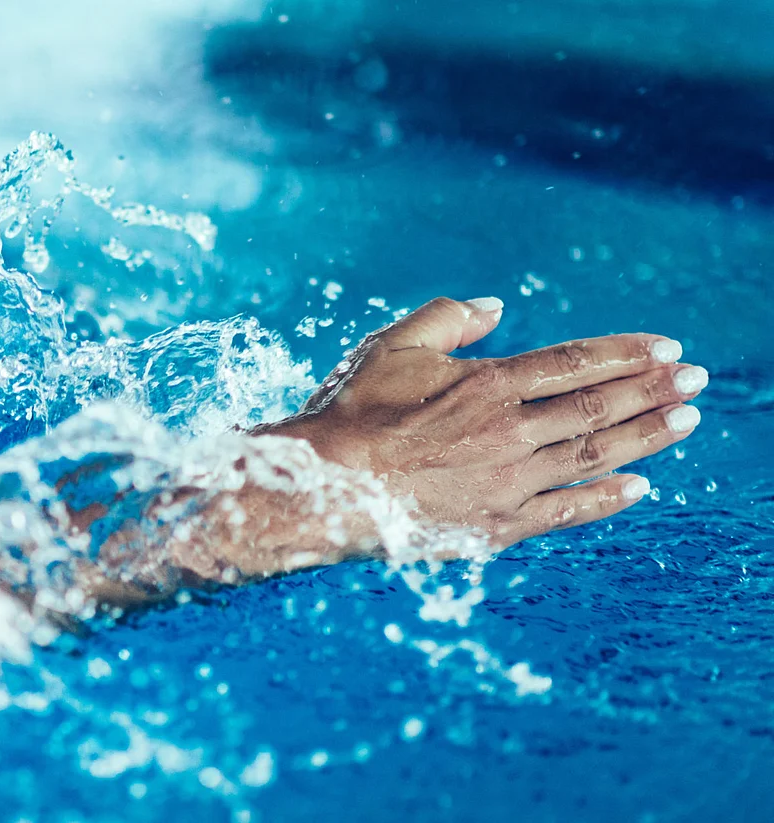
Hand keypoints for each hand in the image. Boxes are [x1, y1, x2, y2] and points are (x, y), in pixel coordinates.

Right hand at [263, 296, 704, 546]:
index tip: (667, 348)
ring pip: (593, 454)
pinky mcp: (496, 524)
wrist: (324, 486)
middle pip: (598, 406)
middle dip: (653, 390)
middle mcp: (509, 432)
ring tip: (685, 422)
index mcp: (488, 384)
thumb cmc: (350, 413)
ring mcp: (508, 482)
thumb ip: (447, 319)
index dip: (626, 352)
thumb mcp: (391, 347)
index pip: (575, 362)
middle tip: (696, 380)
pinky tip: (638, 486)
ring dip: (646, 436)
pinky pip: (566, 511)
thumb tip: (495, 305)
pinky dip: (606, 497)